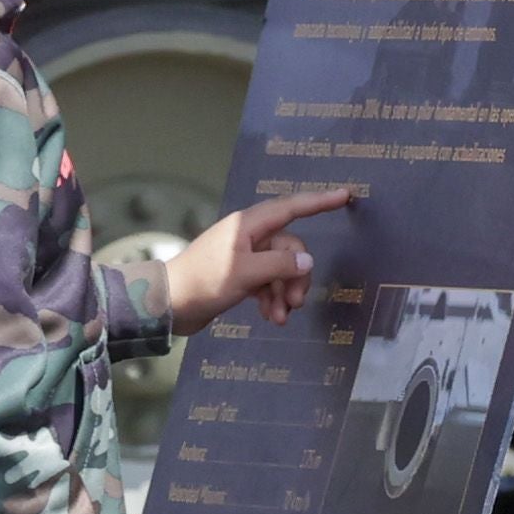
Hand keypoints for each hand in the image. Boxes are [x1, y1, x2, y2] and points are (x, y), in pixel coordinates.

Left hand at [157, 184, 357, 334]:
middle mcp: (248, 236)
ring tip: (280, 318)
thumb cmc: (203, 282)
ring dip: (284, 293)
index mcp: (249, 225)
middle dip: (296, 276)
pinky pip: (267, 282)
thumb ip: (279, 265)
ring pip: (280, 269)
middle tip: (295, 303)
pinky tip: (269, 316)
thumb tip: (308, 261)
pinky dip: (271, 298)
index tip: (345, 195)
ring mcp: (244, 256)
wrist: (168, 304)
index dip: (319, 201)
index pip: (291, 207)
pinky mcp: (239, 276)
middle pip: (289, 249)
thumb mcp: (245, 273)